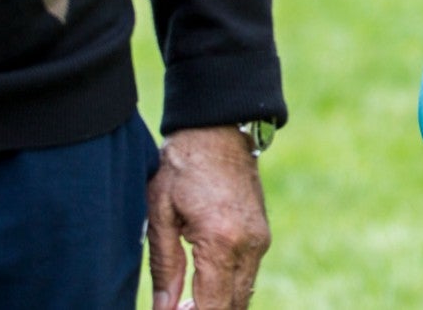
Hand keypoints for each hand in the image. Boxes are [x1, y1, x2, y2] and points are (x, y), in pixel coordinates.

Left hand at [147, 127, 269, 309]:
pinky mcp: (262, 235)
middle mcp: (249, 245)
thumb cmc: (182, 167)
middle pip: (233, 307)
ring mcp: (260, 241)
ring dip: (216, 305)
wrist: (218, 130)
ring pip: (243, 296)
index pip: (212, 306)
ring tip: (183, 303)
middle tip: (173, 309)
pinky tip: (200, 288)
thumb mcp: (160, 215)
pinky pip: (247, 277)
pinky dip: (227, 291)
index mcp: (222, 241)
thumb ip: (165, 267)